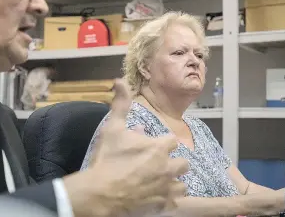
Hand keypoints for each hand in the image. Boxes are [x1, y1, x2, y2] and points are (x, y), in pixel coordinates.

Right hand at [64, 79, 187, 216]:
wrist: (100, 191)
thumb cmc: (108, 158)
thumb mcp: (112, 127)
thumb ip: (120, 104)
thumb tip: (119, 80)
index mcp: (159, 147)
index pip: (172, 140)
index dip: (163, 142)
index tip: (152, 145)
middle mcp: (168, 167)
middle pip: (183, 162)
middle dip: (173, 161)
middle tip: (157, 163)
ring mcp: (166, 187)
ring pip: (182, 184)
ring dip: (174, 181)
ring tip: (160, 180)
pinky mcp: (162, 204)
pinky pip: (174, 201)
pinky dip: (168, 199)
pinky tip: (156, 195)